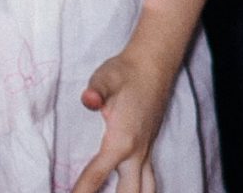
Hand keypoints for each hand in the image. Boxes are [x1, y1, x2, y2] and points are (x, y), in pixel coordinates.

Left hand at [71, 37, 187, 191]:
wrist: (154, 62)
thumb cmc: (126, 71)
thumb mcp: (107, 77)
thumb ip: (97, 90)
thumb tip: (88, 99)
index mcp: (122, 141)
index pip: (95, 177)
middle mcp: (137, 152)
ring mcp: (145, 151)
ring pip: (146, 189)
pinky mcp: (148, 148)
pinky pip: (149, 179)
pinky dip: (141, 190)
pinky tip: (128, 190)